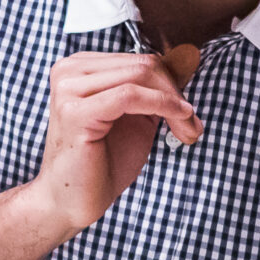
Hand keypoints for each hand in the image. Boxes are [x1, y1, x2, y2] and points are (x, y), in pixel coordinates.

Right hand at [26, 49, 201, 237]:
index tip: (189, 113)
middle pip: (142, 63)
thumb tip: (188, 58)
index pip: (140, 58)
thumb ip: (157, 88)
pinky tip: (179, 122)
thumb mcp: (137, 117)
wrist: (71, 201)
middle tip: (192, 125)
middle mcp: (69, 71)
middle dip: (176, 93)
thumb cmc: (102, 162)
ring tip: (187, 130)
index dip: (173, 83)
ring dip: (173, 102)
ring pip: (140, 75)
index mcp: (80, 67)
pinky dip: (162, 105)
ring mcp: (68, 89)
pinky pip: (129, 95)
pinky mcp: (74, 112)